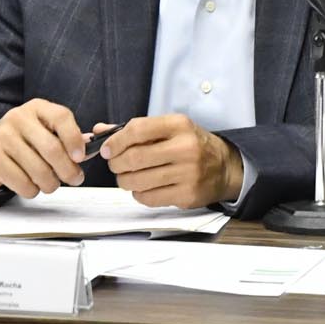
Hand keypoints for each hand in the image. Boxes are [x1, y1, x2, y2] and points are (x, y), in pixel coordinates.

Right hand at [0, 99, 85, 198]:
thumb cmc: (19, 143)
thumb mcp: (42, 132)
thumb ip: (65, 139)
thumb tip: (90, 148)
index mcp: (36, 108)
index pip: (61, 117)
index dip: (74, 139)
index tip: (80, 157)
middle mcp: (18, 118)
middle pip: (52, 148)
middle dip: (68, 170)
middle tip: (74, 179)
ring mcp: (2, 137)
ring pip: (39, 170)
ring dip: (50, 184)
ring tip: (50, 184)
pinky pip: (22, 182)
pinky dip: (31, 190)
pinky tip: (30, 186)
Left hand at [101, 115, 243, 208]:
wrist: (224, 167)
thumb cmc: (191, 145)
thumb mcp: (169, 129)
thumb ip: (135, 130)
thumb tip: (100, 131)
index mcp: (178, 125)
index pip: (137, 130)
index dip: (115, 141)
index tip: (107, 150)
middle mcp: (185, 148)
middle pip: (134, 158)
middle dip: (116, 163)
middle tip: (116, 165)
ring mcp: (188, 174)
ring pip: (138, 181)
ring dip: (124, 180)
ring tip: (128, 177)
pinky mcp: (187, 195)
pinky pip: (148, 198)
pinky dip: (139, 194)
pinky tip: (145, 187)